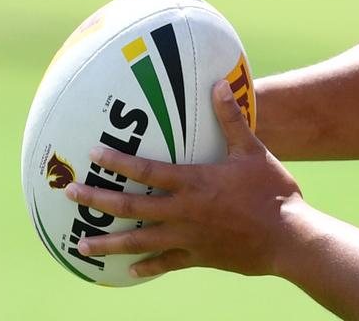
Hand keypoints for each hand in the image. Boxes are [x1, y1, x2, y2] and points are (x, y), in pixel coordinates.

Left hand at [66, 80, 301, 278]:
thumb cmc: (272, 191)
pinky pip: (165, 263)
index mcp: (194, 183)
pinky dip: (146, 267)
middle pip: (131, 207)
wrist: (288, 238)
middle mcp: (183, 212)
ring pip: (139, 242)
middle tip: (70, 194)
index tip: (94, 153)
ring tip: (81, 245)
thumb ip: (231, 120)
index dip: (118, 162)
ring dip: (108, 243)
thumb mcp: (253, 151)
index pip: (147, 171)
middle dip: (98, 199)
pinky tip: (128, 273)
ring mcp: (188, 238)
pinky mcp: (199, 257)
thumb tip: (218, 85)